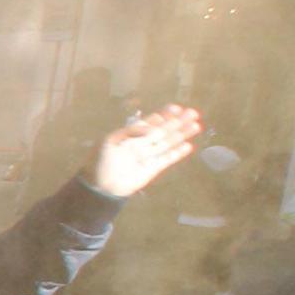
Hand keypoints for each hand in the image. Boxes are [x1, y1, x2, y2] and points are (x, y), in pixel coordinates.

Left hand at [86, 104, 205, 197]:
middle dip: (178, 121)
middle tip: (193, 113)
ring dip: (181, 134)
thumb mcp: (110, 142)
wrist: (99, 186)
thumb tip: (150, 126)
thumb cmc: (100, 161)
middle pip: (164, 130)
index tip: (176, 108)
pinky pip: (167, 159)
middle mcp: (142, 143)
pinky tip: (188, 146)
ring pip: (168, 142)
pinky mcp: (153, 169)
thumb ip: (130, 132)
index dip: (164, 114)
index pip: (151, 121)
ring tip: (196, 125)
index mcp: (131, 135)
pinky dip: (178, 153)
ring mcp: (148, 156)